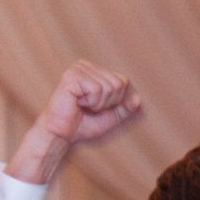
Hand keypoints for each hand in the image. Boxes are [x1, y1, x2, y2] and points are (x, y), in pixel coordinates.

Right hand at [7, 61, 143, 183]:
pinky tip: (77, 103)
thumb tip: (138, 100)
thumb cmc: (83, 124)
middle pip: (118, 83)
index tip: (97, 107)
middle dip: (108, 102)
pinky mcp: (72, 76)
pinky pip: (97, 89)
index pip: (123, 81)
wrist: (62, 134)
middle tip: (89, 107)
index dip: (115, 101)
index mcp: (94, 71)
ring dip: (98, 103)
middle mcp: (86, 66)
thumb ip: (124, 109)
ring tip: (82, 105)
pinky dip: (91, 102)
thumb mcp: (110, 117)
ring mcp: (78, 69)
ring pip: (109, 87)